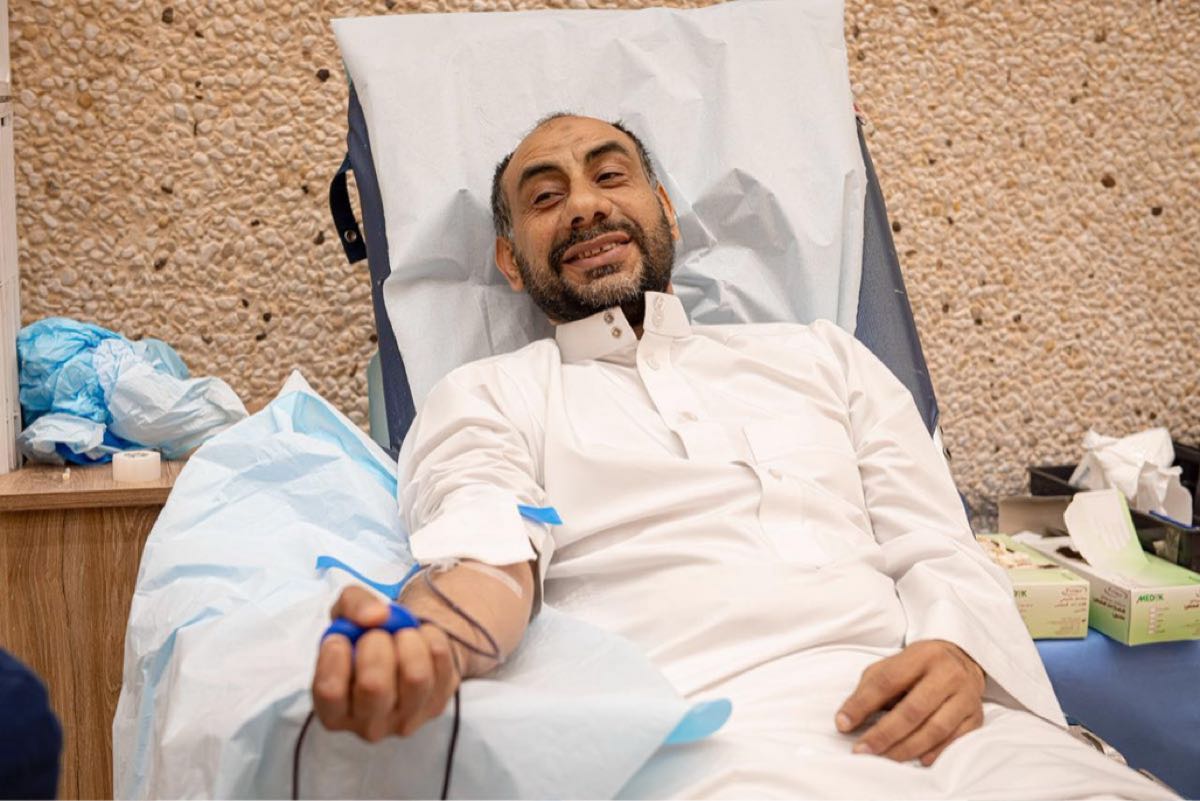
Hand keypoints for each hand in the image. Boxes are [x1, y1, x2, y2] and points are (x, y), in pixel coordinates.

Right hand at [312, 586, 460, 741]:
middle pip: (374, 685)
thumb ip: (351, 606)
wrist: (404, 650)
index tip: (341, 637)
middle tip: (377, 634)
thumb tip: (376, 615)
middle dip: (375, 644)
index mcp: (334, 712)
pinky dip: (431, 636)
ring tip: (402, 634)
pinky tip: (420, 637)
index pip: (329, 691)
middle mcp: (369, 725)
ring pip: (415, 676)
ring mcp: (406, 719)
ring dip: (408, 640)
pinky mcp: (437, 704)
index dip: (334, 657)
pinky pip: (441, 662)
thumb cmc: (363, 640)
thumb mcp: (345, 617)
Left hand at [835, 639, 984, 765]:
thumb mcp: (891, 667)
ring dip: (906, 748)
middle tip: (863, 751)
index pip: (887, 682)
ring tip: (885, 758)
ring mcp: (966, 696)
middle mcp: (948, 674)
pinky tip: (918, 759)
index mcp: (921, 655)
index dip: (862, 705)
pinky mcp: (976, 715)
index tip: (843, 725)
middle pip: (913, 710)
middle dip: (884, 734)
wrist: (962, 660)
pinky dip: (936, 752)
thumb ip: (869, 690)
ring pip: (935, 729)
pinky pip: (956, 739)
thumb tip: (845, 721)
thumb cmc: (918, 667)